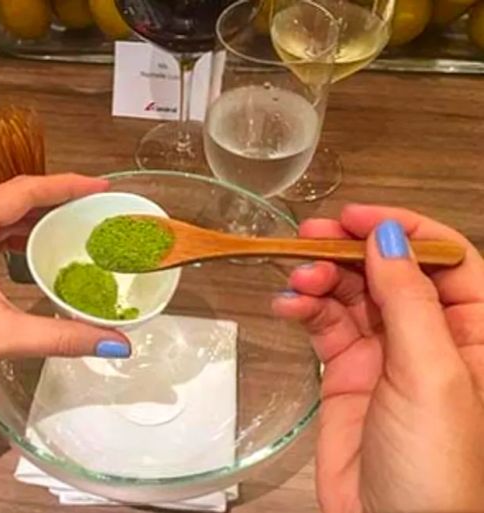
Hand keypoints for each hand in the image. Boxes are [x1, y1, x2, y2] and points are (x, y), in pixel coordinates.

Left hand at [0, 174, 129, 403]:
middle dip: (52, 200)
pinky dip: (8, 235)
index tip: (101, 185)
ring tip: (70, 223)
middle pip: (8, 198)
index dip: (66, 185)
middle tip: (92, 205)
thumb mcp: (5, 335)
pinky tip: (30, 247)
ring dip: (30, 218)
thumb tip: (119, 343)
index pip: (22, 191)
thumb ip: (66, 336)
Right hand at [272, 205, 483, 512]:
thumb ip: (409, 301)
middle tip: (310, 238)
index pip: (445, 259)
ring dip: (320, 279)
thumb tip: (389, 239)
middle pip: (388, 270)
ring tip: (296, 281)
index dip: (402, 230)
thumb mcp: (432, 374)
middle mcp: (430, 338)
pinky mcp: (347, 373)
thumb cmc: (437, 471)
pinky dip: (304, 309)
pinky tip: (287, 306)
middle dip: (349, 250)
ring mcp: (385, 354)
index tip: (357, 216)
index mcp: (474, 333)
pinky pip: (323, 325)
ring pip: (350, 294)